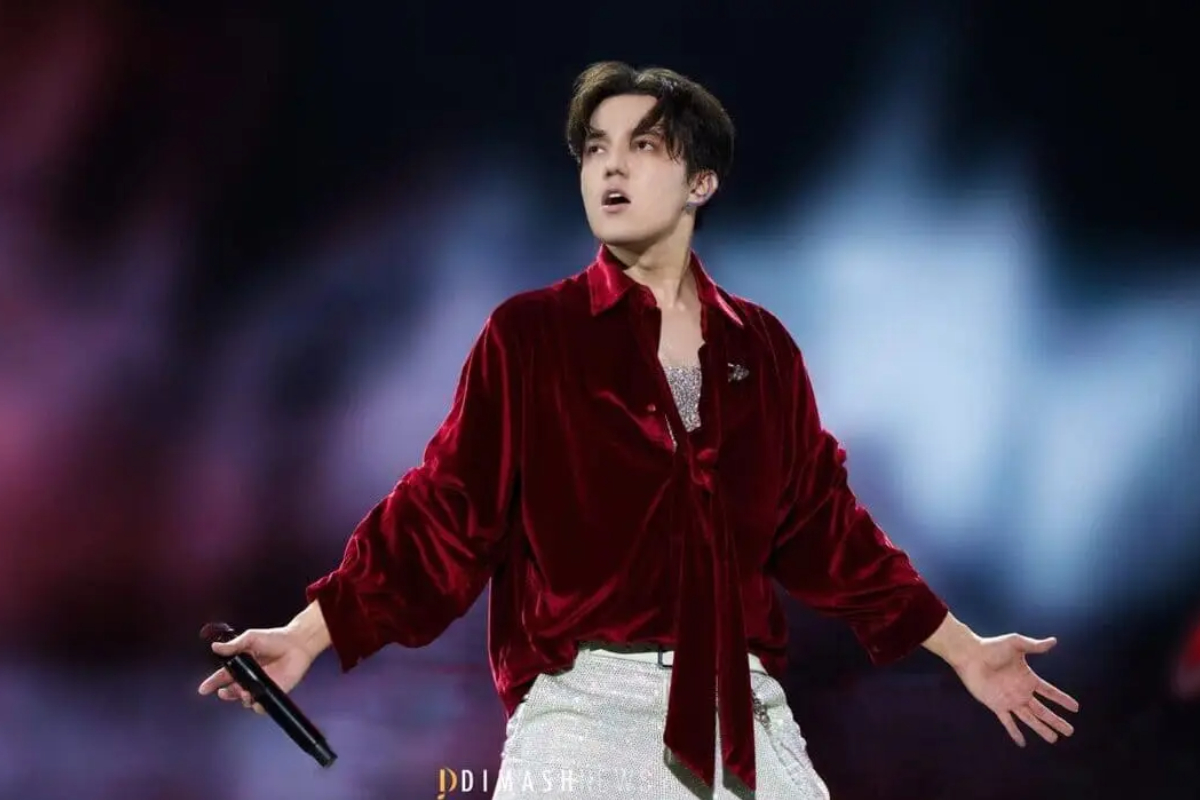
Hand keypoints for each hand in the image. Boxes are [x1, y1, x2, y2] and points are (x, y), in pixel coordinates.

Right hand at [196, 626, 317, 713]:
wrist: (297, 643)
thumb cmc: (275, 638)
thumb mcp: (251, 638)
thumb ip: (233, 645)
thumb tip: (215, 647)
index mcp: (242, 664)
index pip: (223, 676)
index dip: (212, 683)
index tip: (203, 689)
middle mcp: (250, 677)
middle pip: (232, 691)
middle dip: (227, 694)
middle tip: (225, 691)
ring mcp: (262, 686)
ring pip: (245, 700)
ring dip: (242, 698)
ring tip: (244, 691)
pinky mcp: (274, 692)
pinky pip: (262, 706)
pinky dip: (257, 706)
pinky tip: (256, 700)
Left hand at [952, 634, 1079, 746]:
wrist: (970, 655)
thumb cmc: (991, 647)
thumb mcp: (1016, 643)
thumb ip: (1035, 645)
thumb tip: (1054, 641)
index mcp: (1028, 678)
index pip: (1050, 692)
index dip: (1062, 700)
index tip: (1076, 708)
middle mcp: (1021, 692)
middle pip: (1043, 710)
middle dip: (1056, 721)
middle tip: (1070, 731)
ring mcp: (1010, 700)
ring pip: (1030, 719)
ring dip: (1041, 729)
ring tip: (1054, 739)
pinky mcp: (997, 705)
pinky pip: (1008, 722)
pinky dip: (1015, 733)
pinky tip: (1022, 743)